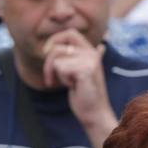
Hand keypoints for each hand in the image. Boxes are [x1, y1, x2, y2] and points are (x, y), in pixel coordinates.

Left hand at [43, 29, 115, 144]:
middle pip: (58, 47)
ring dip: (57, 74)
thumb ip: (80, 59)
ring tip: (70, 84)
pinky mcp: (86, 70)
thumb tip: (101, 47)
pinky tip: (74, 87)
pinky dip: (63, 80)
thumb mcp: (80, 73)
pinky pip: (61, 67)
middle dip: (48, 62)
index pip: (69, 33)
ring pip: (57, 58)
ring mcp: (90, 61)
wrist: (94, 113)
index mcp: (90, 51)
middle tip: (50, 77)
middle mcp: (91, 53)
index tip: (46, 53)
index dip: (55, 40)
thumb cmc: (85, 95)